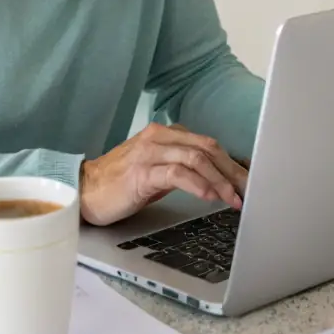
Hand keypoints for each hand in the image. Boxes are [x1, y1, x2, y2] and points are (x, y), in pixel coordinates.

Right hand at [79, 123, 248, 226]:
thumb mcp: (158, 170)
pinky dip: (196, 184)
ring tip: (232, 199)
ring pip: (195, 158)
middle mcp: (159, 137)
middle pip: (207, 148)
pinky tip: (208, 197)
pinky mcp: (141, 172)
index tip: (248, 182)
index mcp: (166, 133)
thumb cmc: (122, 183)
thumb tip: (219, 179)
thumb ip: (184, 167)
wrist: (86, 190)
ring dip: (219, 180)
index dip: (232, 163)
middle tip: (248, 192)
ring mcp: (149, 152)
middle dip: (232, 171)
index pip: (208, 144)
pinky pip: (175, 173)